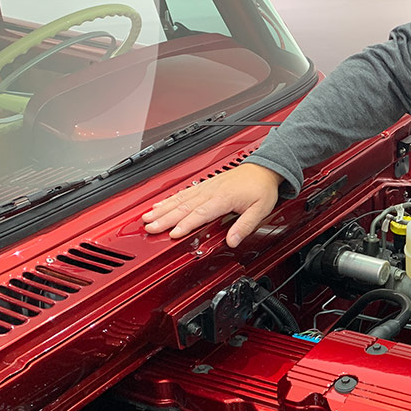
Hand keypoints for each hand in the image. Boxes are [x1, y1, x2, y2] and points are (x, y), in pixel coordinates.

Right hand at [142, 163, 282, 246]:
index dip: (185, 225)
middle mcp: (211, 192)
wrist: (263, 169)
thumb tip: (233, 241)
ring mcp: (206, 187)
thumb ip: (245, 226)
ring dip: (162, 209)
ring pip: (179, 200)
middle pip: (184, 207)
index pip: (200, 214)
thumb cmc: (261, 189)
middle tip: (150, 228)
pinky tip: (159, 206)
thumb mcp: (260, 210)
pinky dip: (169, 200)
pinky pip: (183, 193)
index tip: (173, 233)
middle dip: (165, 218)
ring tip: (147, 218)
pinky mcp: (204, 186)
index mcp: (223, 198)